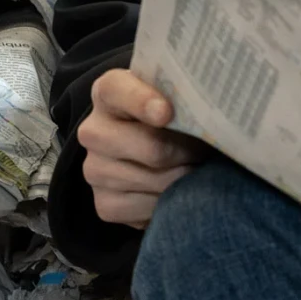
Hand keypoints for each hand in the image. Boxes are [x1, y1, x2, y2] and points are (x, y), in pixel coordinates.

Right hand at [78, 68, 206, 229]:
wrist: (152, 147)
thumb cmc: (172, 115)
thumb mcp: (175, 96)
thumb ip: (184, 97)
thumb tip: (207, 116)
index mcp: (109, 92)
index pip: (118, 91)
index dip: (143, 101)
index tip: (167, 113)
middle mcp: (93, 131)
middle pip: (152, 148)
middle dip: (189, 152)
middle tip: (206, 150)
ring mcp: (94, 170)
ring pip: (156, 181)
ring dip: (185, 177)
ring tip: (194, 167)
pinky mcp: (104, 204)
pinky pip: (148, 209)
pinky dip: (172, 203)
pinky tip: (176, 190)